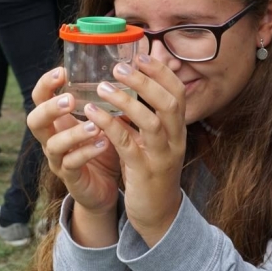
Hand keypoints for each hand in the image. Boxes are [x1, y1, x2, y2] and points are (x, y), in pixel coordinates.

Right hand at [27, 68, 121, 215]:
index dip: (46, 83)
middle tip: (70, 98)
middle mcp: (53, 138)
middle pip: (35, 120)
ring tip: (94, 124)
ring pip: (53, 144)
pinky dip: (87, 152)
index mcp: (59, 120)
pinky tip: (104, 143)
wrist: (105, 187)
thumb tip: (126, 67)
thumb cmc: (104, 147)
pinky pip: (72, 164)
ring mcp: (59, 159)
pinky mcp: (71, 178)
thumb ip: (106, 99)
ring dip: (73, 132)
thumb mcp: (103, 120)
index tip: (62, 70)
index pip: (40, 97)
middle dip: (50, 107)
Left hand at [84, 55, 185, 246]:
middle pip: (170, 103)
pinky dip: (110, 125)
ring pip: (151, 122)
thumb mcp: (154, 142)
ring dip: (127, 101)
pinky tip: (92, 113)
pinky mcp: (145, 172)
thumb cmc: (151, 172)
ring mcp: (162, 157)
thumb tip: (132, 89)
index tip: (142, 56)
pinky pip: (128, 144)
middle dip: (146, 81)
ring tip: (102, 87)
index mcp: (178, 130)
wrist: (158, 214)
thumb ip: (147, 117)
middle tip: (119, 66)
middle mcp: (175, 140)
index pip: (179, 94)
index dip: (162, 73)